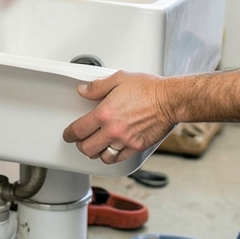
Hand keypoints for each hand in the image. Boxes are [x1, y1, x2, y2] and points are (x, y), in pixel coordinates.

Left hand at [62, 71, 177, 163]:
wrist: (170, 100)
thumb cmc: (149, 89)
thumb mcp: (119, 79)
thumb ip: (97, 87)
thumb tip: (83, 91)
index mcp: (104, 113)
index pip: (78, 130)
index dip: (69, 134)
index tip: (68, 134)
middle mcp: (112, 130)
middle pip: (87, 147)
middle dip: (80, 144)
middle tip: (80, 140)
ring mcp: (125, 141)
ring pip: (102, 156)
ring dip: (95, 152)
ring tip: (95, 146)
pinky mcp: (136, 147)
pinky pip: (118, 159)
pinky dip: (111, 157)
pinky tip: (111, 151)